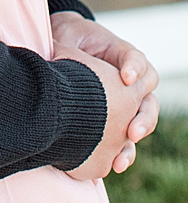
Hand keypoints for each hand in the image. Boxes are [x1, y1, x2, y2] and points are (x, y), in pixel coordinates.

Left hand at [52, 11, 160, 168]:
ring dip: (132, 145)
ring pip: (139, 128)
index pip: (138, 63)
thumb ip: (70, 45)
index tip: (125, 77)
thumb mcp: (68, 37)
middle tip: (131, 131)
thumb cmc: (67, 41)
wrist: (58, 51)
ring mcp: (125, 107)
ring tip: (121, 159)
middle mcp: (131, 87)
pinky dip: (120, 154)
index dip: (135, 69)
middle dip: (142, 119)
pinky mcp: (114, 125)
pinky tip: (114, 165)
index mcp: (125, 60)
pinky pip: (123, 143)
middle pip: (148, 104)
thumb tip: (54, 50)